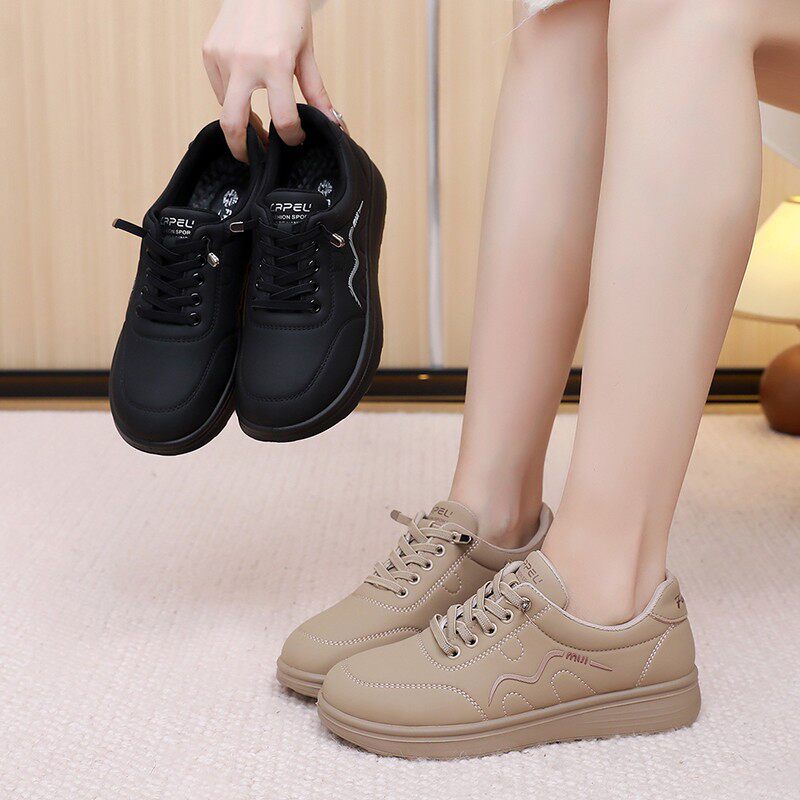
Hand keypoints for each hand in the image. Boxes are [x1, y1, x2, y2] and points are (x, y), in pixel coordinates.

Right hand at [203, 0, 337, 160]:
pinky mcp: (209, 51)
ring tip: (257, 124)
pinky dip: (231, 98)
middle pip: (233, 124)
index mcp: (275, 62)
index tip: (295, 139)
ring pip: (225, 108)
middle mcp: (244, 61)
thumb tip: (333, 125)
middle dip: (243, 150)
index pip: (281, 118)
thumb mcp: (306, 53)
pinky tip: (246, 92)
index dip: (291, 137)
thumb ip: (316, 94)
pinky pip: (218, 88)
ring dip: (241, 121)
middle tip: (255, 158)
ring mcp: (221, 56)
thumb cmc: (287, 11)